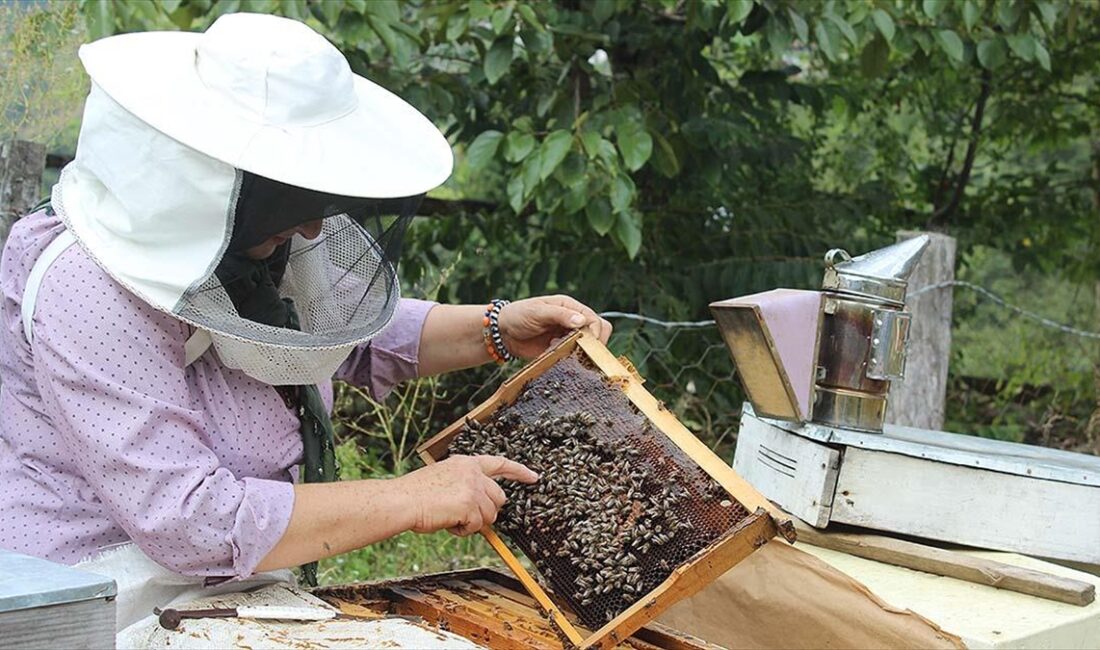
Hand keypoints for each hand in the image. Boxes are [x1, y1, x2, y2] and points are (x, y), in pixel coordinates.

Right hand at [400, 455, 538, 536]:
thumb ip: (466, 486)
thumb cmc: (416, 494)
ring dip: (472, 523)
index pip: (500, 463)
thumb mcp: (444, 479)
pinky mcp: (471, 504)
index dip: (519, 471)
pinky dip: (463, 530)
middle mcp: (473, 472)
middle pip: (499, 498)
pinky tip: (448, 523)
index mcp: (466, 462)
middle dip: (487, 511)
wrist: (402, 500)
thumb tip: (482, 507)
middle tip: (464, 516)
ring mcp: (473, 487)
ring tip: (450, 517)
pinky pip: (477, 526)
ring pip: (490, 515)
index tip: (534, 477)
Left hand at [497, 295, 612, 358]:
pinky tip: (554, 354)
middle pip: (597, 332)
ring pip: (587, 347)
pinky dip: (569, 358)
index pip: (594, 319)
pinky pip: (573, 356)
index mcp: (570, 307)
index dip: (594, 332)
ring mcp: (567, 337)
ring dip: (580, 352)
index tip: (586, 343)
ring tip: (563, 350)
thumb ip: (560, 315)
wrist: (501, 333)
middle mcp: (572, 321)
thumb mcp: (538, 312)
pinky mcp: (560, 350)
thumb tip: (582, 321)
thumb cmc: (518, 315)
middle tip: (581, 351)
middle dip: (593, 344)